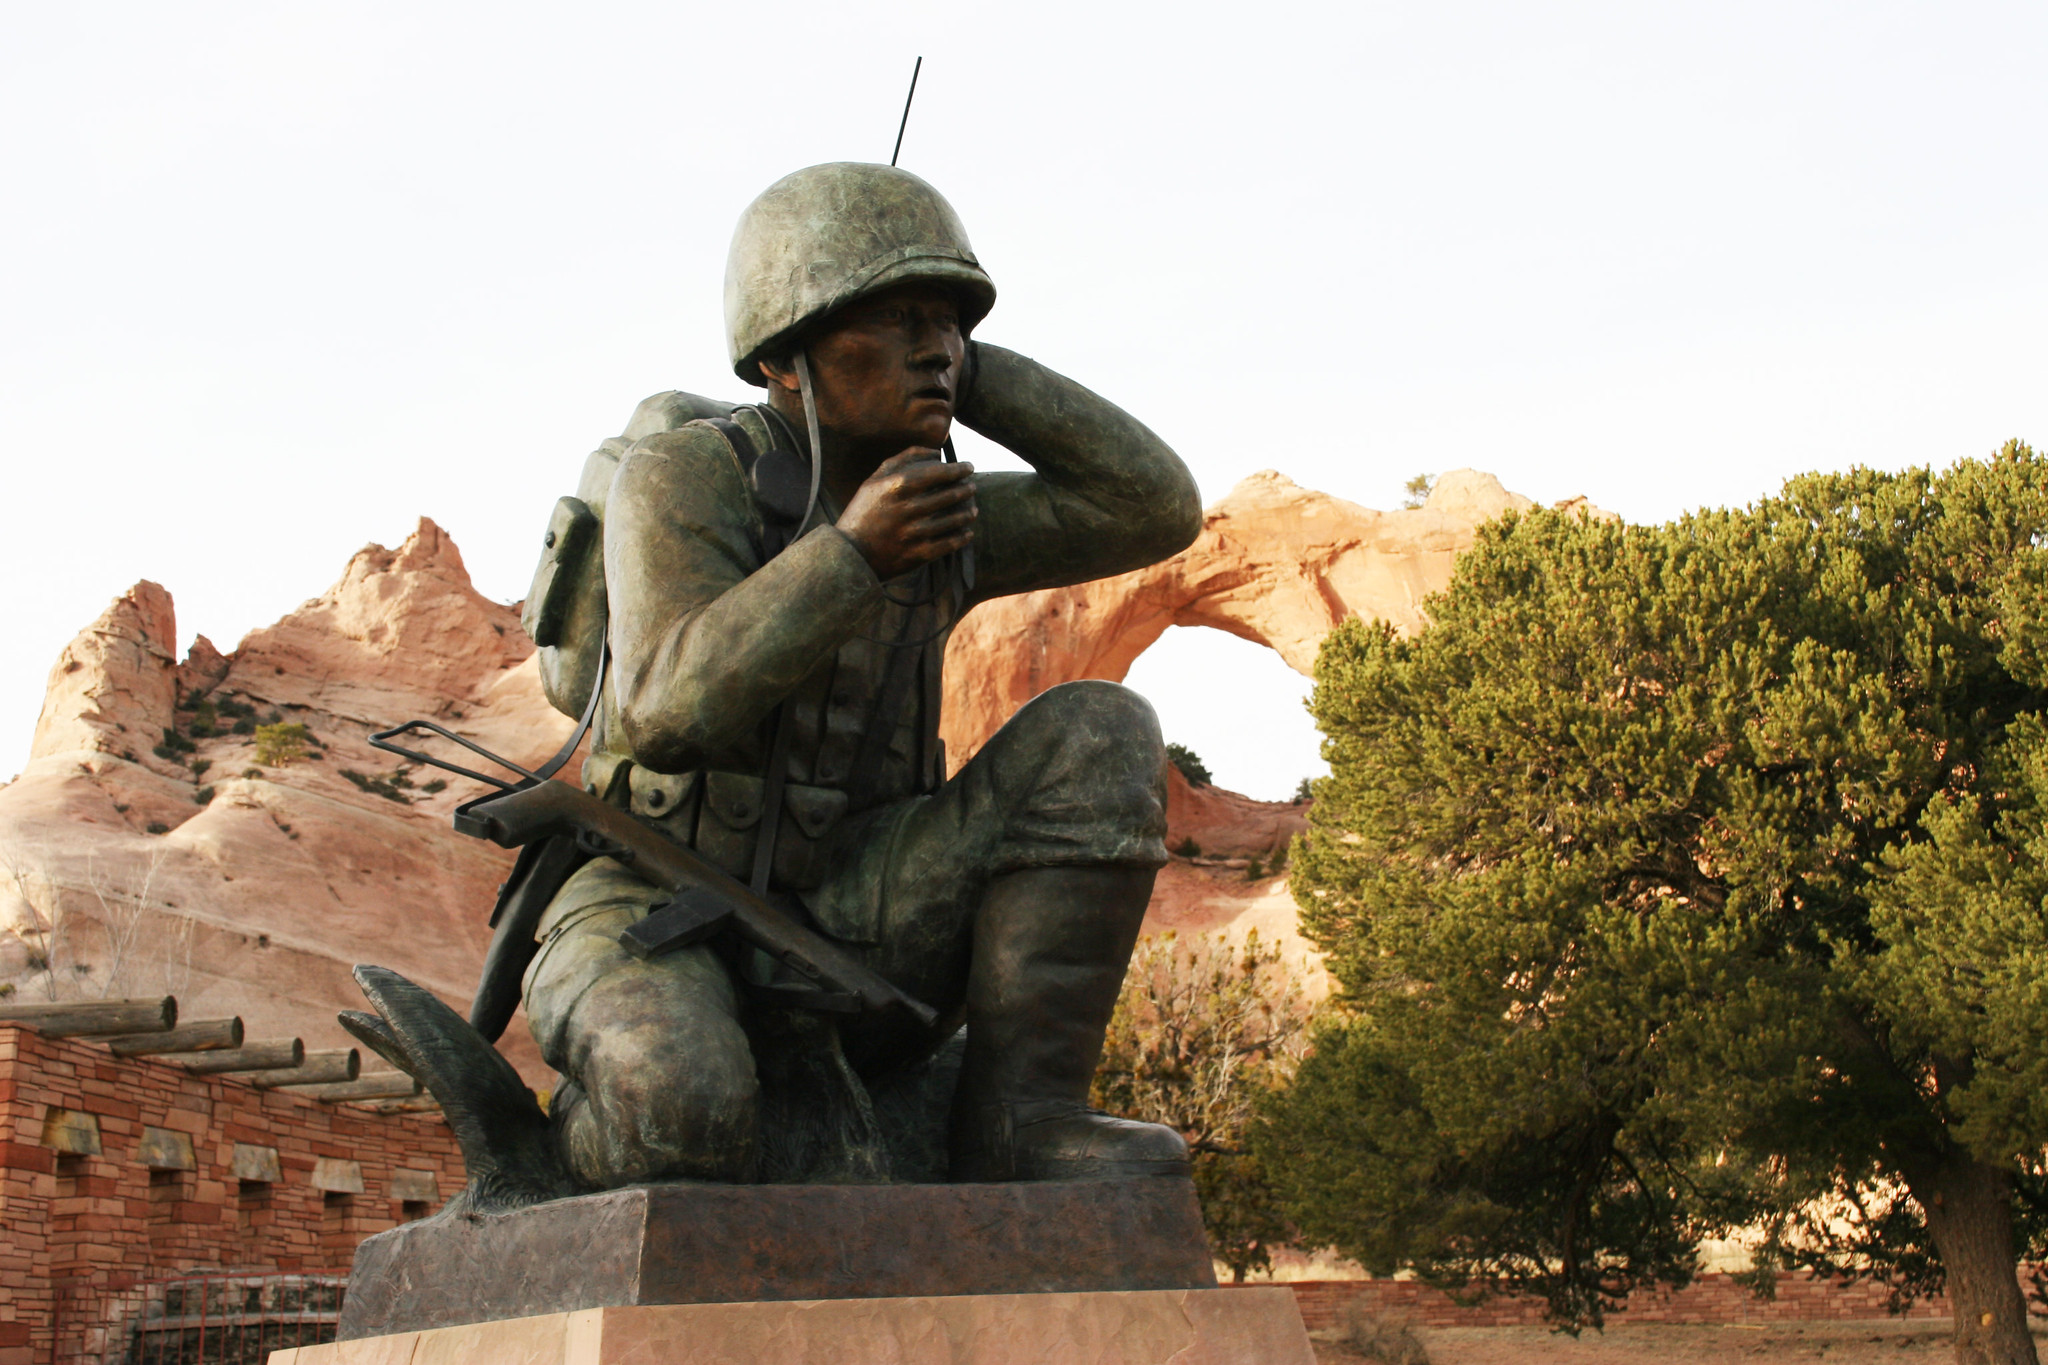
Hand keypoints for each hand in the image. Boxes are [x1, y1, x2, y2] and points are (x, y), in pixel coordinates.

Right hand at [836, 448, 976, 580]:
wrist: (850, 554)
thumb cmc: (864, 512)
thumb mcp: (874, 480)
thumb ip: (903, 461)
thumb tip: (936, 453)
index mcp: (896, 487)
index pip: (938, 473)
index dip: (958, 469)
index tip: (968, 467)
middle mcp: (908, 509)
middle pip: (949, 495)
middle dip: (966, 489)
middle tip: (971, 487)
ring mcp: (914, 533)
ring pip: (954, 520)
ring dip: (968, 513)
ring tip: (972, 509)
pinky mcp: (919, 554)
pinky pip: (950, 544)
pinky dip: (963, 536)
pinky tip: (967, 531)